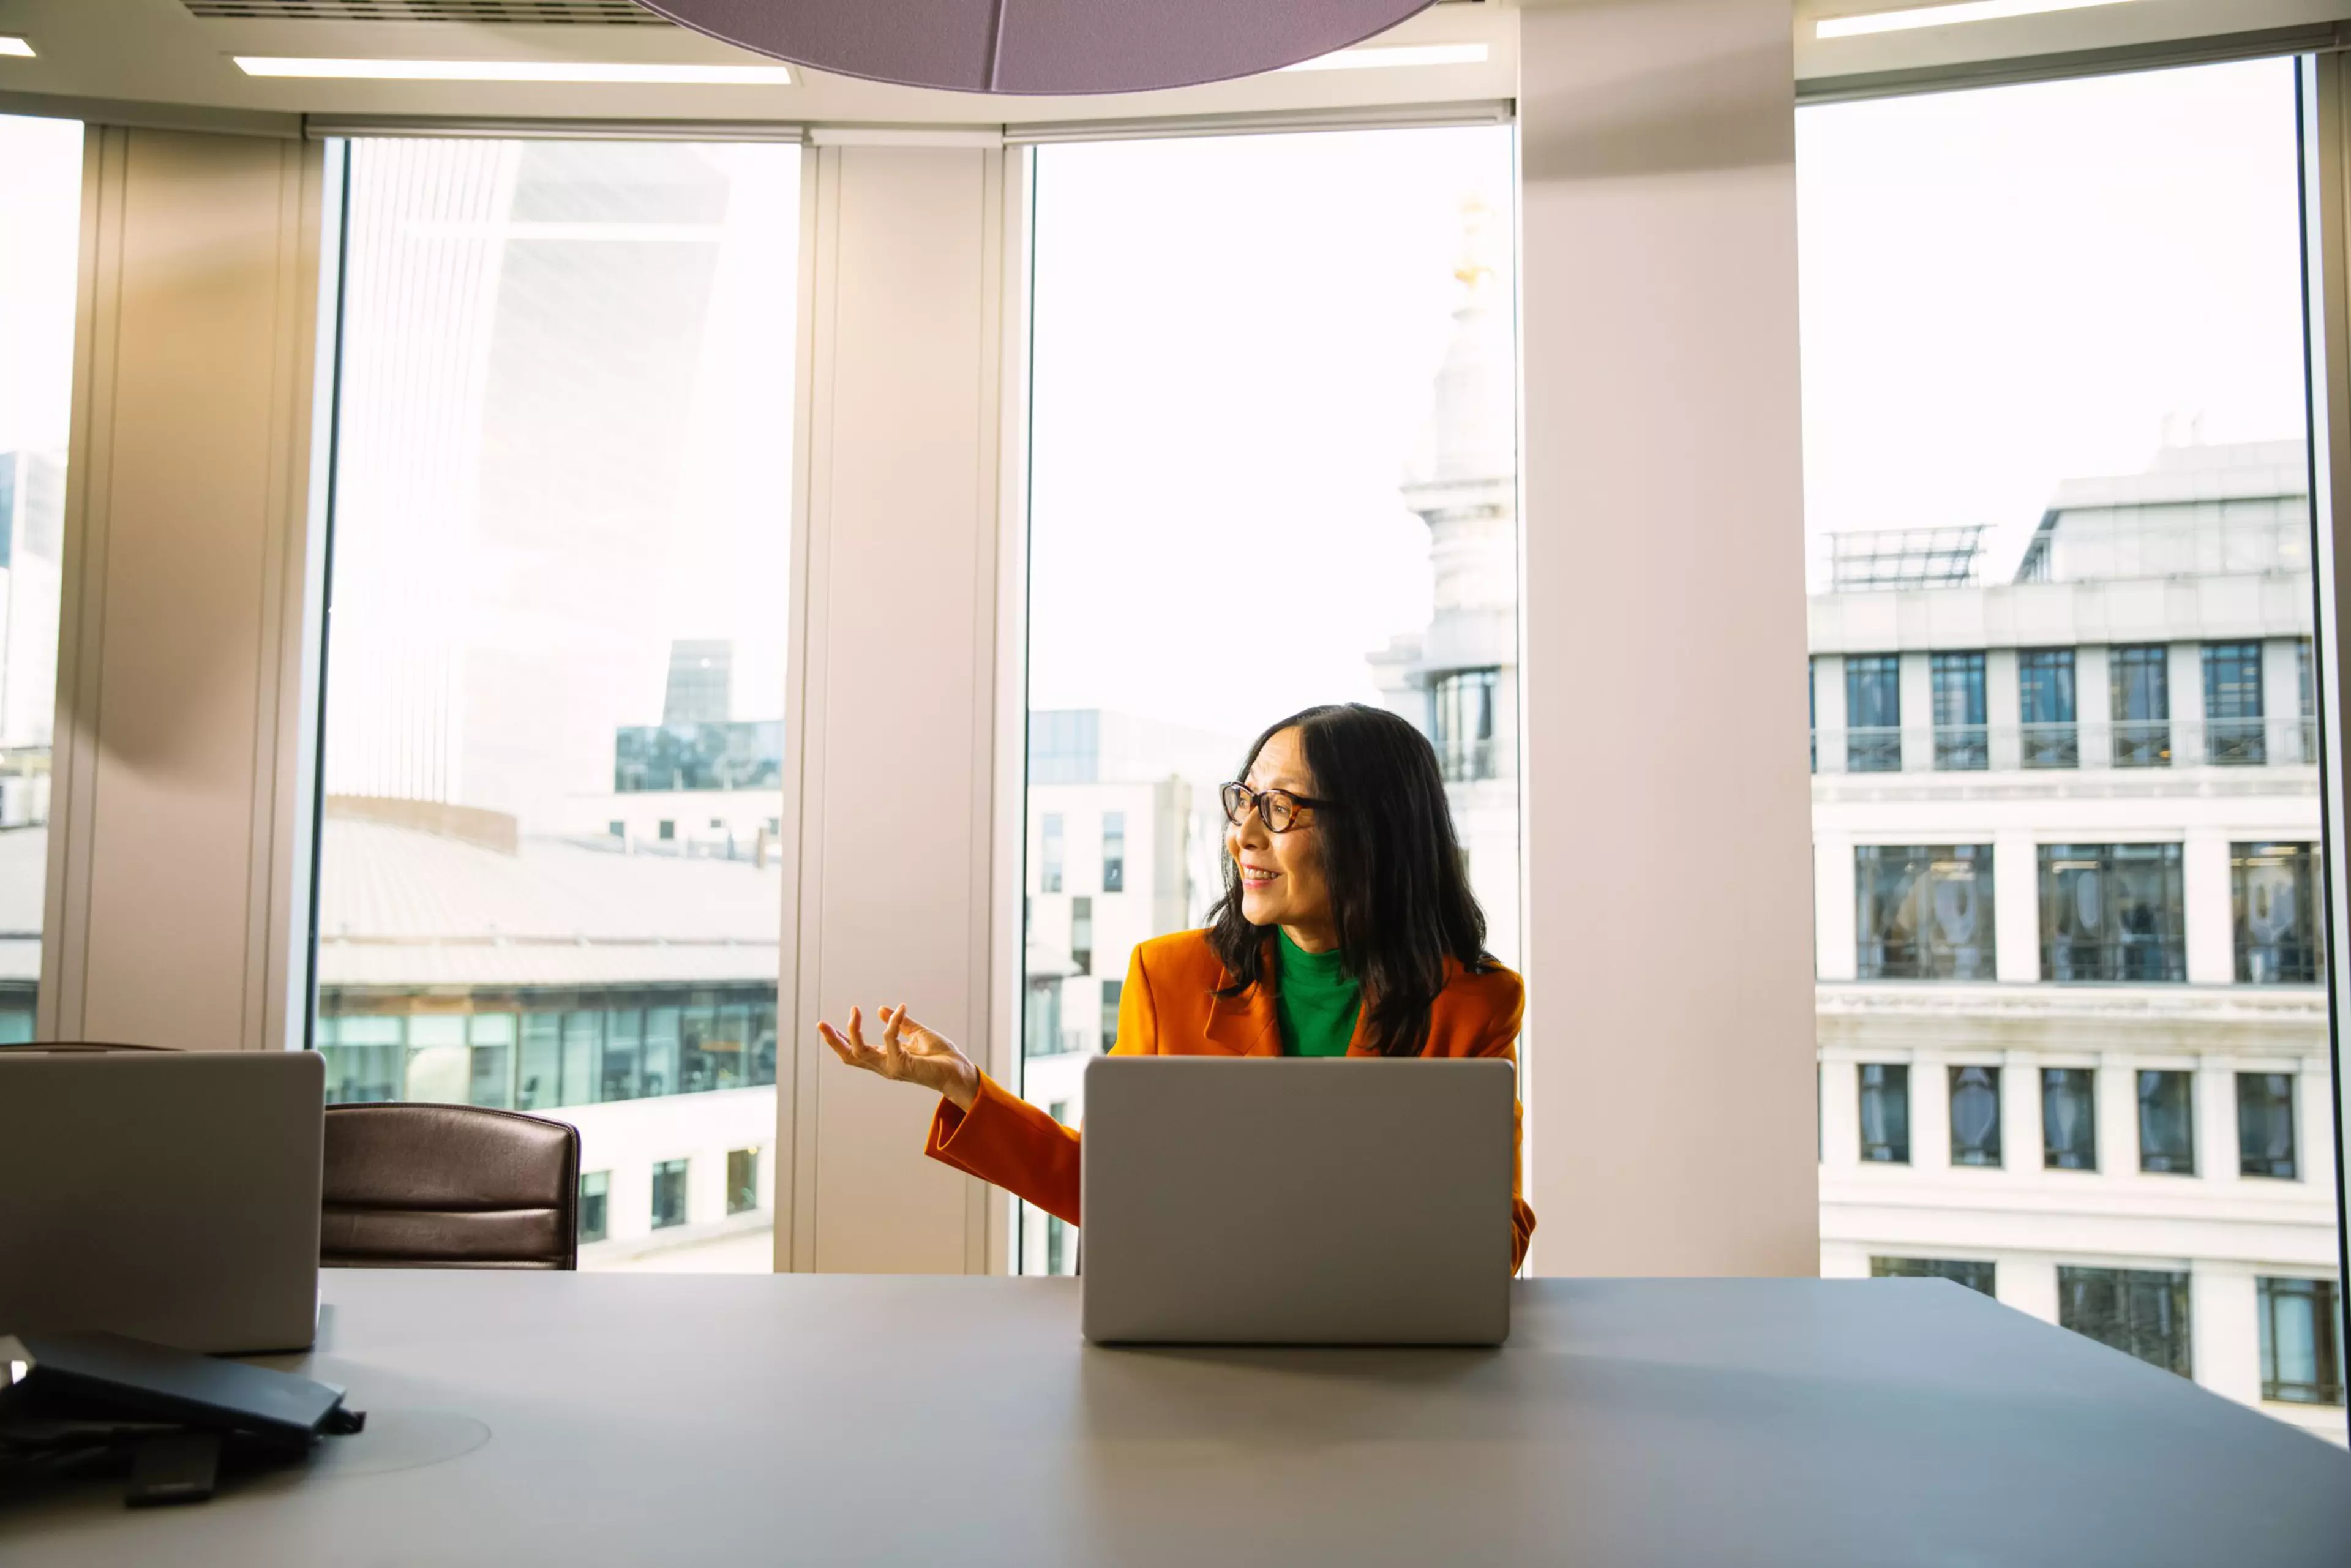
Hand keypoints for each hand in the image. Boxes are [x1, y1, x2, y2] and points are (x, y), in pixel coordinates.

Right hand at [817, 1004, 980, 1110]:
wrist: (959, 1071)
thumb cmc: (941, 1056)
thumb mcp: (918, 1034)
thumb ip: (901, 1024)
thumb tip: (883, 1009)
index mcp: (885, 1058)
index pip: (855, 1051)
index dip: (840, 1040)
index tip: (825, 1025)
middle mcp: (884, 1065)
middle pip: (849, 1057)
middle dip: (833, 1041)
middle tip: (821, 1024)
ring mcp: (891, 1067)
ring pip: (860, 1053)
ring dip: (854, 1031)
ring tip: (854, 1010)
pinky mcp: (902, 1065)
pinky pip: (890, 1040)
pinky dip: (892, 1023)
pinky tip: (900, 1009)